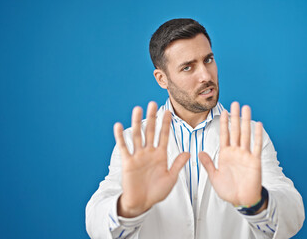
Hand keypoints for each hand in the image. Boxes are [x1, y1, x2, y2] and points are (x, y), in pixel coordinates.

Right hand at [114, 102, 189, 217]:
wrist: (142, 203)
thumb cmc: (157, 192)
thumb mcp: (171, 178)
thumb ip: (177, 164)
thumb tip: (188, 152)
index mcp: (161, 155)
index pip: (164, 136)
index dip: (166, 124)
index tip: (168, 112)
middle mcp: (149, 153)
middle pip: (150, 131)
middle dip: (152, 118)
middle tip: (152, 103)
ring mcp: (138, 156)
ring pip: (138, 136)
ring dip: (137, 122)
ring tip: (137, 109)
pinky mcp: (128, 162)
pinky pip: (124, 148)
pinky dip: (120, 137)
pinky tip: (118, 126)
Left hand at [199, 102, 264, 208]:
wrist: (241, 200)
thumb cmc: (229, 190)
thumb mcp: (214, 176)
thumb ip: (208, 164)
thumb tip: (199, 153)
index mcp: (225, 154)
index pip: (224, 135)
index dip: (224, 123)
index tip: (223, 111)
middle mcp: (236, 152)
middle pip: (235, 131)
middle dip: (235, 117)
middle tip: (236, 103)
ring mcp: (246, 155)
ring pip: (245, 134)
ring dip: (246, 121)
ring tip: (246, 108)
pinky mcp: (255, 161)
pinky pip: (256, 146)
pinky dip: (257, 135)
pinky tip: (258, 124)